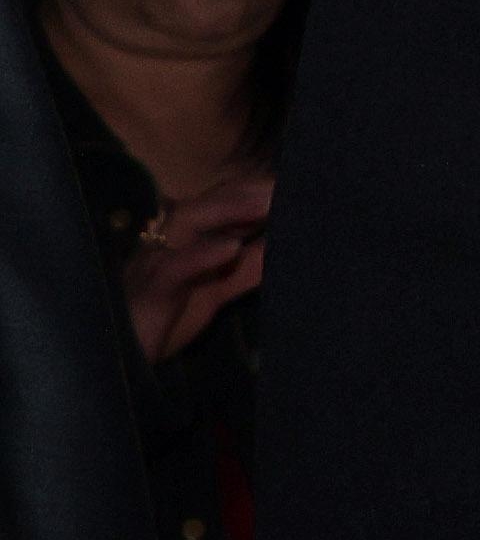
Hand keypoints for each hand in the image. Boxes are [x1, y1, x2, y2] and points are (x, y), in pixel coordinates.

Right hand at [122, 170, 273, 364]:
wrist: (123, 359)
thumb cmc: (168, 318)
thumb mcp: (216, 290)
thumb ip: (247, 268)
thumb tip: (282, 244)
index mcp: (186, 239)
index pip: (222, 201)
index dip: (257, 189)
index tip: (297, 181)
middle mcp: (170, 241)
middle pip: (208, 202)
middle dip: (249, 190)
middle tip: (289, 183)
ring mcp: (155, 261)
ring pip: (187, 222)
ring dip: (230, 209)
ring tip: (268, 203)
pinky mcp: (148, 290)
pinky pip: (172, 268)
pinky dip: (200, 255)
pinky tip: (229, 249)